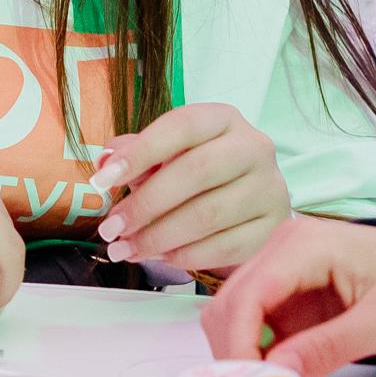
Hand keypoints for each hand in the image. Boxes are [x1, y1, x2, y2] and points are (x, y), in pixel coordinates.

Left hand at [92, 103, 291, 272]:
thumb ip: (136, 153)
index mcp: (224, 119)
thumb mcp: (168, 153)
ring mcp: (270, 189)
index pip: (182, 126)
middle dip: (146, 203)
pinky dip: (185, 255)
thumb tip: (105, 162)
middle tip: (111, 227)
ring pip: (209, 214)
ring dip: (158, 236)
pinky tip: (159, 257)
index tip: (102, 180)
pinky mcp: (274, 228)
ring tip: (126, 248)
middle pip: (197, 171)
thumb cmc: (199, 171)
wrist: (250, 202)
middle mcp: (254, 148)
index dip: (140, 152)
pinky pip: (224, 246)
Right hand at [201, 217, 375, 376]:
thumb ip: (331, 346)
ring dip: (246, 355)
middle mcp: (282, 247)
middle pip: (230, 304)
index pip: (249, 294)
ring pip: (233, 315)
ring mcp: (279, 265)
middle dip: (239, 353)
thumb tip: (279, 371)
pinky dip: (260, 353)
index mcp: (306, 244)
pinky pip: (253, 323)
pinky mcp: (283, 287)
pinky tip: (289, 374)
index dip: (241, 343)